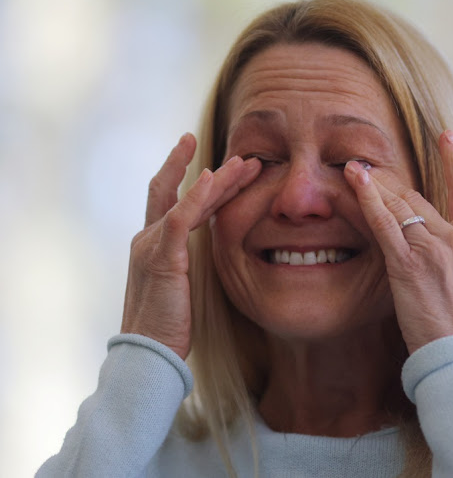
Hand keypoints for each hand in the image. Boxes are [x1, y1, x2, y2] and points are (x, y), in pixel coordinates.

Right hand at [121, 133, 260, 358]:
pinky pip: (180, 218)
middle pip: (180, 192)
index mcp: (153, 244)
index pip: (174, 201)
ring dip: (219, 180)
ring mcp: (152, 245)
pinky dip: (196, 196)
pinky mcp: (161, 258)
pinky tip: (212, 178)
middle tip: (245, 157)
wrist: (147, 353)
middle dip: (214, 172)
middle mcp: (148, 238)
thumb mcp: (182, 287)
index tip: (220, 164)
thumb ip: (190, 263)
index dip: (196, 179)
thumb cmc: (167, 326)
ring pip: (186, 200)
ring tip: (246, 164)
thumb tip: (213, 253)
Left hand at [344, 130, 452, 352]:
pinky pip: (384, 225)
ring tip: (354, 168)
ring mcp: (429, 250)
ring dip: (374, 186)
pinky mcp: (406, 265)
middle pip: (419, 198)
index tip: (447, 137)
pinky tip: (355, 182)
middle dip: (392, 181)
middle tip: (369, 165)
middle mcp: (452, 241)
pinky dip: (368, 201)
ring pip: (400, 206)